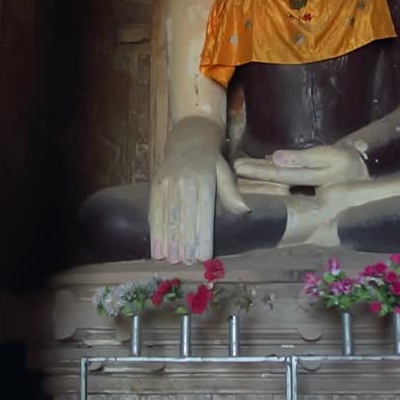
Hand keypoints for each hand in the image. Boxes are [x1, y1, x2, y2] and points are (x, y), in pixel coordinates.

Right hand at [150, 141, 249, 263]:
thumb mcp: (225, 171)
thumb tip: (244, 210)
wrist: (189, 136)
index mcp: (204, 180)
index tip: (202, 256)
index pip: (203, 213)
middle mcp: (184, 182)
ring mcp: (167, 183)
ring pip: (167, 216)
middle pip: (183, 218)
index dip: (202, 236)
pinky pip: (154, 211)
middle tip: (185, 263)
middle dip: (184, 243)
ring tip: (170, 259)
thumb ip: (231, 192)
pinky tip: (157, 247)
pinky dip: (155, 231)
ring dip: (168, 240)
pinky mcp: (155, 185)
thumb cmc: (211, 160)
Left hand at [233, 145, 368, 186]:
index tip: (238, 167)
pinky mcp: (305, 189)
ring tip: (237, 176)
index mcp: (304, 182)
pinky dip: (269, 179)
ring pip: (275, 185)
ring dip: (257, 180)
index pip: (275, 176)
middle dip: (251, 178)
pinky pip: (282, 184)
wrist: (366, 174)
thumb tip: (275, 157)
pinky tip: (258, 176)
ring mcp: (302, 193)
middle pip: (270, 183)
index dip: (256, 171)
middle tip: (230, 172)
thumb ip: (303, 159)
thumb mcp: (330, 158)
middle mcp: (300, 191)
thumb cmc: (349, 163)